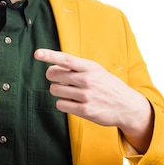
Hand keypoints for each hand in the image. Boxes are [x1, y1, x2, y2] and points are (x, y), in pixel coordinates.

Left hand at [34, 48, 153, 152]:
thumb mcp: (95, 71)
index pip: (66, 59)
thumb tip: (51, 68)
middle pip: (54, 75)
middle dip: (53, 78)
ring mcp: (86, 96)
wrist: (126, 106)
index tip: (37, 53)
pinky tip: (74, 103)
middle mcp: (87, 80)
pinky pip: (60, 105)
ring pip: (55, 90)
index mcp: (90, 67)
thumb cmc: (106, 85)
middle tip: (63, 81)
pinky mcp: (85, 111)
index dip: (50, 56)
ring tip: (72, 92)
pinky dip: (63, 103)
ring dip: (59, 91)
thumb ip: (75, 68)